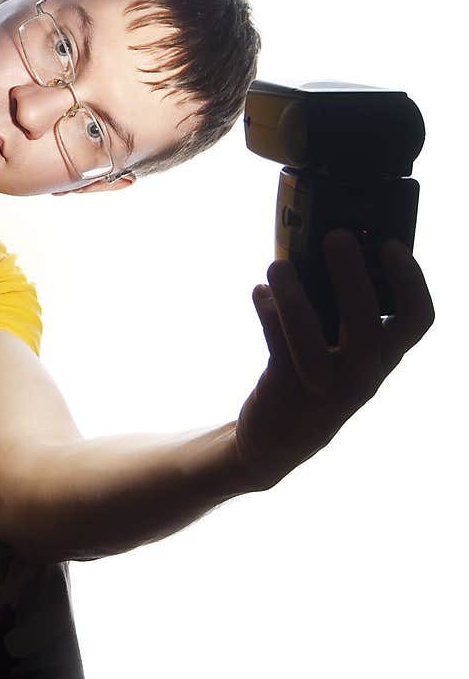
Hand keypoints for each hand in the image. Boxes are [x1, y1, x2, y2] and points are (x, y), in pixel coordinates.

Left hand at [234, 229, 434, 491]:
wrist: (275, 442)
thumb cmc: (311, 378)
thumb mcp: (337, 351)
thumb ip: (336, 311)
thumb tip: (315, 250)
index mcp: (382, 358)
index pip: (417, 320)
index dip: (410, 281)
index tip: (390, 246)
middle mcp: (362, 375)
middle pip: (368, 324)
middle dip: (351, 277)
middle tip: (335, 237)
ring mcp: (324, 387)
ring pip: (311, 336)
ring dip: (293, 295)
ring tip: (278, 264)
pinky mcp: (286, 392)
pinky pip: (276, 347)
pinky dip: (267, 313)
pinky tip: (260, 293)